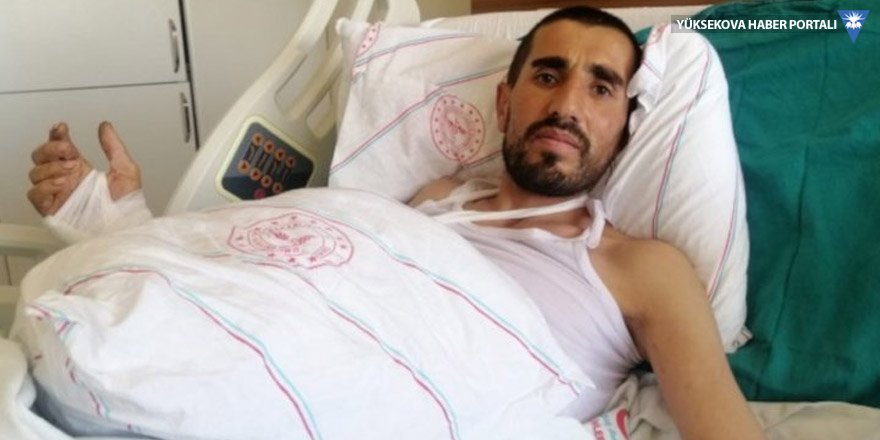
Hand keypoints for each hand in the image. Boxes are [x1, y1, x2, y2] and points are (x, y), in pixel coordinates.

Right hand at [27, 121, 141, 215]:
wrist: (125, 227)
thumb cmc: (127, 204)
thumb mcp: (125, 169)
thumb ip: (114, 146)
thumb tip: (105, 126)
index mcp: (79, 168)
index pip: (58, 147)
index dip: (56, 135)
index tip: (62, 127)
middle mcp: (64, 179)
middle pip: (40, 156)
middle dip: (51, 148)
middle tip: (69, 150)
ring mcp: (56, 194)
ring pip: (35, 173)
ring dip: (51, 166)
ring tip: (71, 169)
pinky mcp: (52, 210)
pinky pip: (35, 194)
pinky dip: (45, 186)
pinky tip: (61, 183)